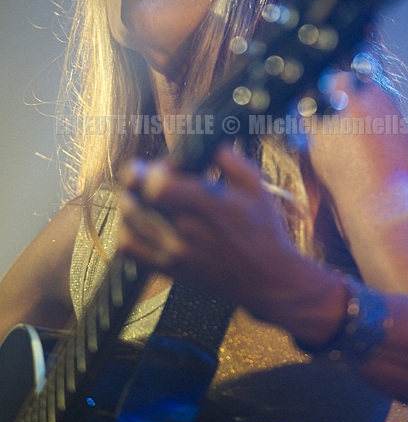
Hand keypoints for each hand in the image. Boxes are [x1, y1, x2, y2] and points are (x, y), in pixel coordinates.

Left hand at [117, 145, 314, 323]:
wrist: (268, 279)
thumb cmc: (264, 230)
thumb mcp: (256, 185)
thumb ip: (228, 157)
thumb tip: (205, 142)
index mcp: (207, 206)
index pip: (156, 186)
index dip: (152, 171)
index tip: (165, 168)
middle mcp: (186, 231)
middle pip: (135, 201)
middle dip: (136, 181)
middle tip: (149, 176)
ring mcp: (175, 253)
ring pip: (128, 223)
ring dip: (130, 202)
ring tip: (143, 196)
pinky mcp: (169, 269)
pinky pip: (128, 249)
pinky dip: (126, 231)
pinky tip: (141, 222)